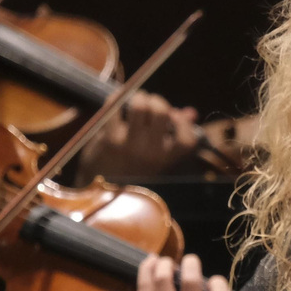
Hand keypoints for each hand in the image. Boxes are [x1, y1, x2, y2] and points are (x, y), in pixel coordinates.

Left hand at [77, 91, 199, 179]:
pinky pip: (115, 107)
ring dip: (137, 97)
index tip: (174, 117)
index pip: (187, 139)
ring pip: (139, 106)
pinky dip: (116, 98)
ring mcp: (129, 145)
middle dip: (156, 100)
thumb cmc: (131, 171)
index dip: (184, 123)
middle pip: (161, 112)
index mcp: (166, 160)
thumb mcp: (156, 158)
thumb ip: (174, 135)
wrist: (99, 193)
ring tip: (134, 101)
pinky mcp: (109, 139)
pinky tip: (116, 102)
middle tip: (149, 102)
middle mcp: (150, 153)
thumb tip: (191, 112)